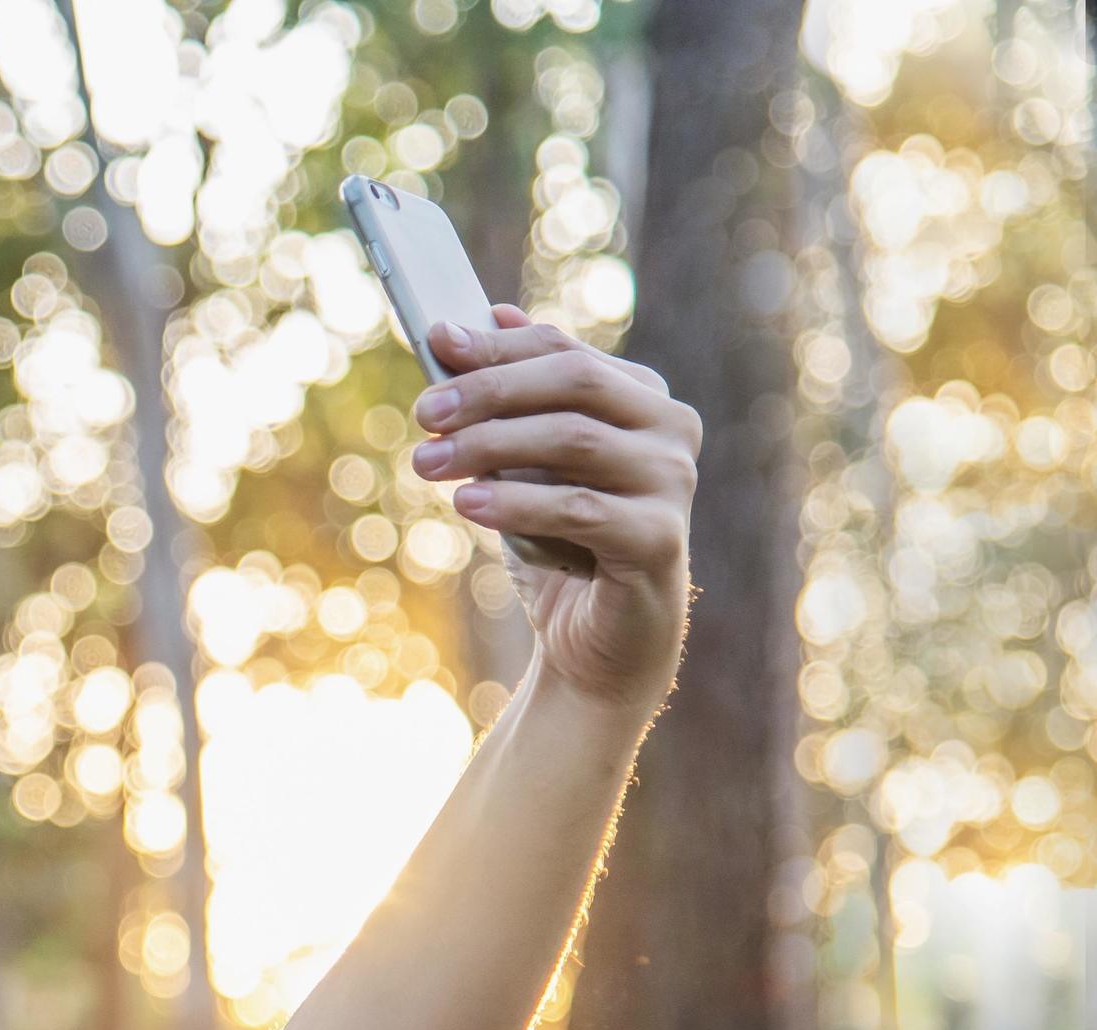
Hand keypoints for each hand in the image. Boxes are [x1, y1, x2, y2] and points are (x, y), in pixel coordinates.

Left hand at [409, 304, 702, 717]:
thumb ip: (513, 399)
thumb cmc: (560, 547)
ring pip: (575, 440)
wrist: (597, 644)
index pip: (564, 351)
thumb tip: (484, 318)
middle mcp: (670, 429)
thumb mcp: (525, 466)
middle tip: (425, 412)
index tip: (435, 342)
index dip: (498, 344)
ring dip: (491, 445)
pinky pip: (579, 508)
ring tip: (429, 463)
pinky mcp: (660, 538)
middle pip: (574, 383)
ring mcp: (672, 482)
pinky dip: (517, 502)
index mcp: (642, 397)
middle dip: (491, 390)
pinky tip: (467, 504)